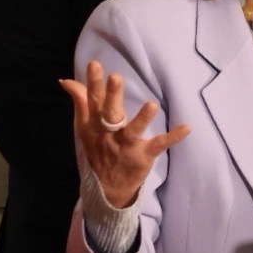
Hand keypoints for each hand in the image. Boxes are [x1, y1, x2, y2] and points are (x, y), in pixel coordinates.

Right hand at [64, 62, 189, 208]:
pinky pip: (158, 146)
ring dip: (142, 119)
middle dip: (112, 96)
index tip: (95, 64)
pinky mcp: (143, 156)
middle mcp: (109, 133)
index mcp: (95, 124)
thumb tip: (66, 80)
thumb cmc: (98, 148)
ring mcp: (126, 145)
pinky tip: (186, 128)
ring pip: (133, 131)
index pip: (92, 100)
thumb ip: (80, 101)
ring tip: (151, 105)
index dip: (93, 83)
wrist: (107, 188)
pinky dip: (172, 137)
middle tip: (115, 77)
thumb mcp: (84, 127)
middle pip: (109, 113)